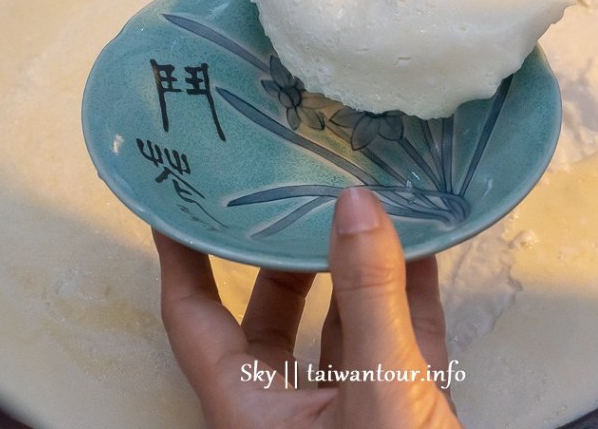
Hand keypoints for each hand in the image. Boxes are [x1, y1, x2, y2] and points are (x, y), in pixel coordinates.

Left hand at [154, 188, 462, 428]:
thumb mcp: (382, 394)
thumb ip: (370, 299)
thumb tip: (353, 203)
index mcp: (250, 412)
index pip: (193, 317)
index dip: (179, 255)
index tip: (173, 196)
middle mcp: (289, 410)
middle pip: (267, 316)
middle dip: (279, 253)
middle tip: (289, 190)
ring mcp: (349, 411)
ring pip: (340, 323)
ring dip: (354, 266)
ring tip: (359, 203)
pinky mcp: (403, 412)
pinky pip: (399, 338)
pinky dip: (410, 292)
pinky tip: (423, 245)